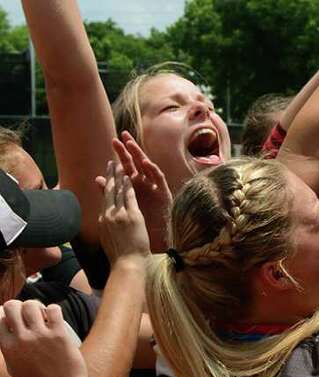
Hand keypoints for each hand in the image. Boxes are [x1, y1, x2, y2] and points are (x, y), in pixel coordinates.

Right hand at [0, 299, 86, 376]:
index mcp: (7, 347)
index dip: (8, 316)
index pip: (0, 319)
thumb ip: (8, 350)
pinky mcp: (58, 335)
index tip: (18, 321)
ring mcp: (40, 336)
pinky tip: (55, 318)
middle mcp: (21, 339)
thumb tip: (6, 332)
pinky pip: (53, 309)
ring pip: (32, 305)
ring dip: (37, 307)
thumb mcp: (14, 367)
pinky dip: (53, 310)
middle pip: (12, 306)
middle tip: (29, 314)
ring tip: (43, 316)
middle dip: (20, 306)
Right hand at [96, 157, 150, 263]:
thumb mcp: (109, 239)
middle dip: (110, 176)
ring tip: (119, 164)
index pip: (104, 199)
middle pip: (108, 191)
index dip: (105, 186)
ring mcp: (119, 215)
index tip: (105, 177)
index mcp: (103, 221)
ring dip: (119, 176)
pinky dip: (128, 186)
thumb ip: (107, 227)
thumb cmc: (120, 256)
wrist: (127, 264)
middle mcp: (108, 216)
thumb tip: (104, 222)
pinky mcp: (132, 216)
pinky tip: (129, 176)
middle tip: (110, 163)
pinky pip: (129, 196)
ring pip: (118, 191)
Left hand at [113, 133, 169, 252]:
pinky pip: (159, 178)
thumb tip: (97, 178)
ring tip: (132, 144)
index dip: (120, 153)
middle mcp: (145, 183)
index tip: (112, 141)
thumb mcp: (121, 204)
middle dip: (129, 149)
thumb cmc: (135, 224)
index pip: (126, 165)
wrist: (151, 240)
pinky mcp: (164, 192)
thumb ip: (110, 190)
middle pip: (136, 162)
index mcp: (134, 185)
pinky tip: (145, 162)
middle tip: (122, 135)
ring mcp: (155, 186)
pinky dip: (152, 169)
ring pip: (148, 167)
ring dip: (140, 155)